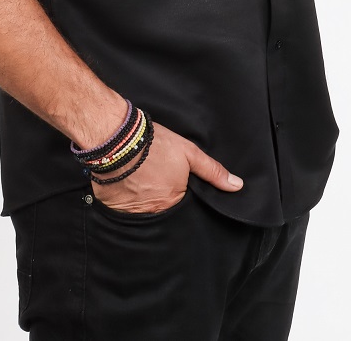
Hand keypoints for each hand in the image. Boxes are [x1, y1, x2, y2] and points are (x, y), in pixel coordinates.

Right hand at [90, 120, 243, 213]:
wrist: (116, 138)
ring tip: (141, 181)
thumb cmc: (154, 144)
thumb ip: (212, 171)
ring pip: (143, 211)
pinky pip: (123, 210)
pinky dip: (125, 200)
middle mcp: (154, 212)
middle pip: (163, 211)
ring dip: (143, 201)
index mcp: (174, 201)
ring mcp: (132, 212)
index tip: (174, 183)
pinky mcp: (113, 206)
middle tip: (156, 180)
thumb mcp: (188, 152)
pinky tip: (126, 185)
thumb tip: (237, 186)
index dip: (180, 195)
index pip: (183, 207)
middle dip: (162, 200)